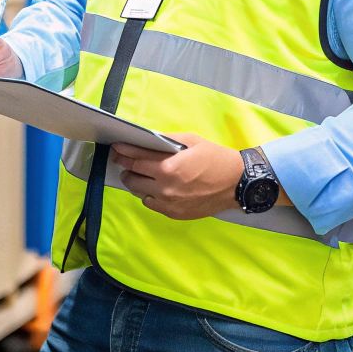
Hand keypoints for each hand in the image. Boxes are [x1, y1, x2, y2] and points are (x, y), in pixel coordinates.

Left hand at [111, 133, 245, 219]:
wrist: (236, 183)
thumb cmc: (215, 158)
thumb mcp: (192, 140)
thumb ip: (167, 139)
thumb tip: (148, 138)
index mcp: (169, 167)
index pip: (137, 158)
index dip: (124, 152)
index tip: (116, 148)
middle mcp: (165, 187)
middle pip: (133, 176)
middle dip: (125, 166)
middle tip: (122, 160)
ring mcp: (168, 203)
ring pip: (139, 192)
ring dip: (135, 181)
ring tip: (136, 174)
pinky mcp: (173, 213)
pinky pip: (151, 204)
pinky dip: (148, 194)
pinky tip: (152, 187)